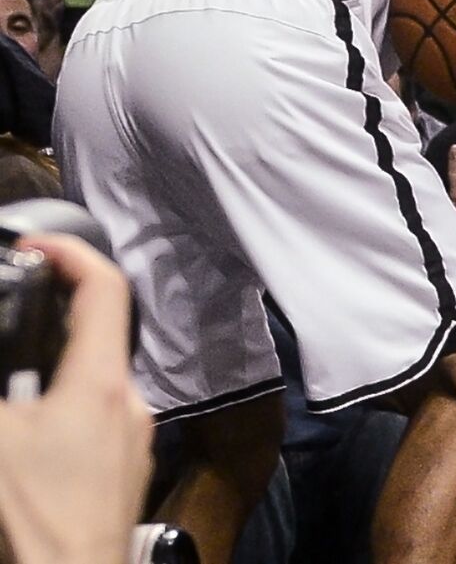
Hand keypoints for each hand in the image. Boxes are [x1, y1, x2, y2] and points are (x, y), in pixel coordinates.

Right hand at [0, 234, 151, 563]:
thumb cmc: (33, 519)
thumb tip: (1, 365)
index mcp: (102, 382)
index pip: (104, 288)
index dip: (71, 253)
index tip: (36, 246)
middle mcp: (130, 405)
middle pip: (96, 335)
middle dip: (48, 320)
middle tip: (9, 312)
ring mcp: (133, 441)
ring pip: (92, 382)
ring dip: (49, 373)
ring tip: (7, 385)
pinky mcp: (124, 473)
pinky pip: (93, 423)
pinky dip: (58, 413)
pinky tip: (24, 441)